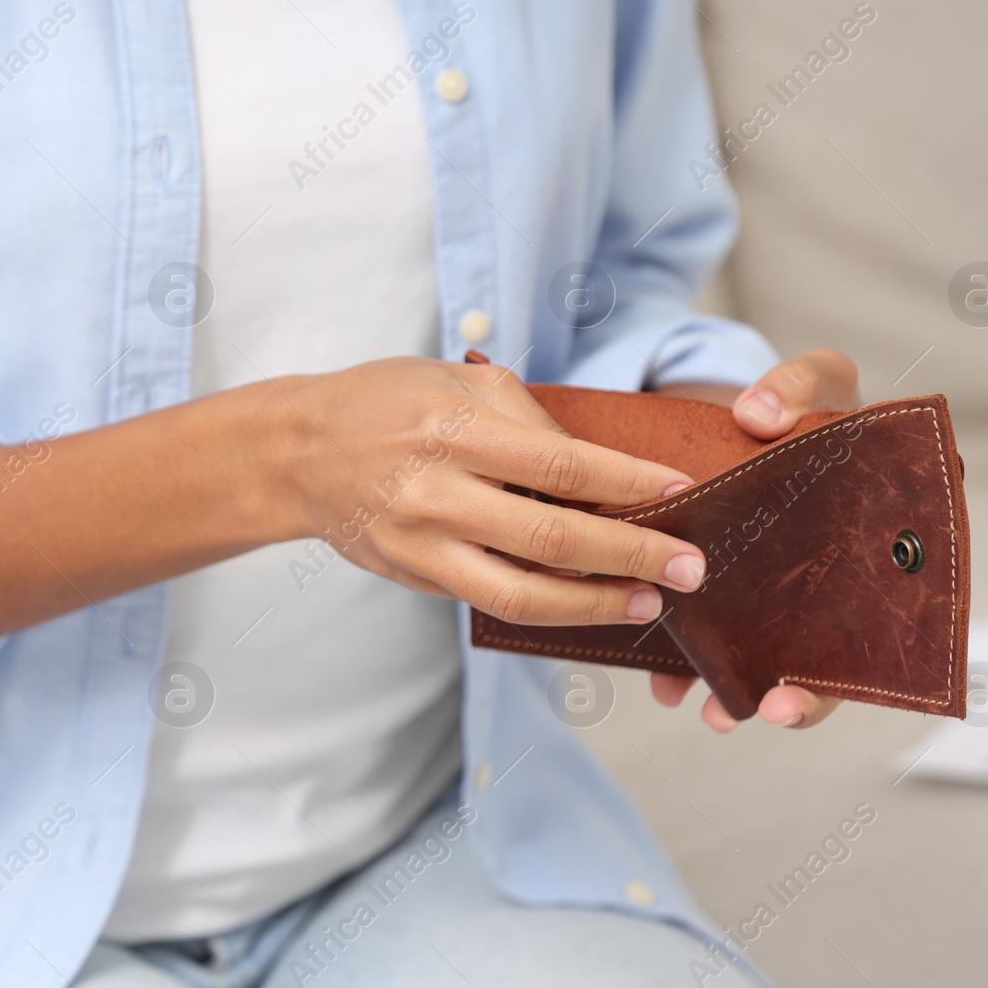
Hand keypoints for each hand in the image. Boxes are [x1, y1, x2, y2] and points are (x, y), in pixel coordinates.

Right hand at [281, 357, 710, 626]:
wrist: (295, 452)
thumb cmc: (383, 402)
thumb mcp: (455, 379)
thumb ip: (527, 418)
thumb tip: (594, 469)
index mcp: (454, 428)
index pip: (558, 462)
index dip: (626, 482)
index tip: (680, 490)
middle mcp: (437, 491)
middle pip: (552, 536)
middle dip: (632, 556)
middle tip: (691, 567)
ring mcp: (422, 543)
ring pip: (521, 591)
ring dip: (595, 603)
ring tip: (649, 604)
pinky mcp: (416, 577)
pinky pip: (492, 602)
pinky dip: (549, 608)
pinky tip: (588, 603)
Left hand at [652, 348, 860, 731]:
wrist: (756, 412)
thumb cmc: (808, 406)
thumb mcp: (819, 380)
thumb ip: (799, 387)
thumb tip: (757, 417)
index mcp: (881, 545)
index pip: (884, 627)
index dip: (843, 677)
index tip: (791, 698)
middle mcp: (838, 584)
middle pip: (831, 662)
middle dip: (798, 697)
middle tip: (765, 711)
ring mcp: (782, 594)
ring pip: (770, 657)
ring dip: (739, 690)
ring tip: (709, 708)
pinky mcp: (729, 590)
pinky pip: (716, 634)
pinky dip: (690, 660)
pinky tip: (666, 682)